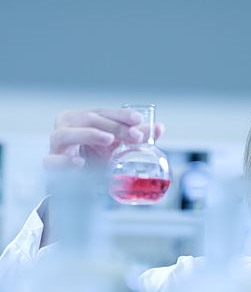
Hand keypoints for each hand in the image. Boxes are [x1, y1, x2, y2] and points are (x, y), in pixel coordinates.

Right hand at [45, 107, 164, 168]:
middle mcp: (66, 126)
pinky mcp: (50, 163)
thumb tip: (160, 128)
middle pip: (89, 119)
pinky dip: (65, 161)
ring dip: (89, 134)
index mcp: (81, 118)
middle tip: (135, 137)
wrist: (72, 180)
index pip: (102, 111)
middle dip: (114, 126)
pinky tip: (79, 162)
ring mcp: (56, 144)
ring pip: (67, 133)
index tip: (139, 120)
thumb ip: (134, 137)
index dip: (121, 115)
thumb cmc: (93, 157)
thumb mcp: (115, 147)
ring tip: (108, 139)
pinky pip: (52, 160)